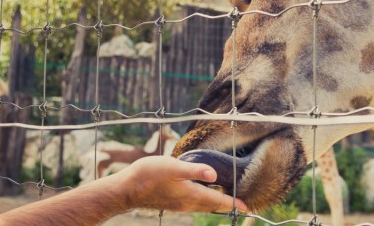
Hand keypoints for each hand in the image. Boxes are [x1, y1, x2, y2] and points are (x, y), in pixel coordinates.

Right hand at [118, 156, 247, 212]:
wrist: (127, 189)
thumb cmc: (148, 176)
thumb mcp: (173, 167)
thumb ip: (194, 170)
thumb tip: (214, 174)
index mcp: (191, 195)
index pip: (218, 201)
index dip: (233, 202)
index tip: (247, 205)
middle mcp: (188, 203)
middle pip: (213, 205)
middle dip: (227, 203)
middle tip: (240, 201)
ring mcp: (180, 204)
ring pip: (204, 205)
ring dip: (216, 202)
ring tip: (226, 196)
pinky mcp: (172, 202)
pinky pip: (195, 203)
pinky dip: (204, 199)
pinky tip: (203, 191)